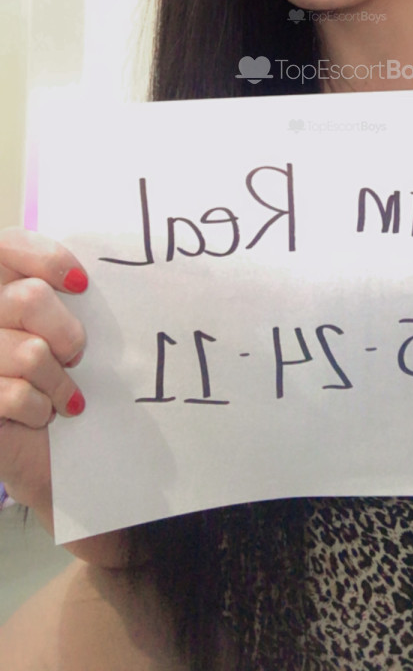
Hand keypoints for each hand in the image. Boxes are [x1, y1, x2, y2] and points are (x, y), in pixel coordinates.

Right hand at [0, 227, 86, 524]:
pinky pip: (15, 393)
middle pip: (28, 298)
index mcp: (0, 287)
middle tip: (76, 355)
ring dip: (59, 380)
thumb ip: (70, 298)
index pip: (8, 245)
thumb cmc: (66, 386)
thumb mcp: (67, 333)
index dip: (45, 257)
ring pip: (29, 351)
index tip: (82, 284)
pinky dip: (41, 408)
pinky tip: (43, 417)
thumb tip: (107, 267)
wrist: (59, 462)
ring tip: (64, 396)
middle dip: (66, 331)